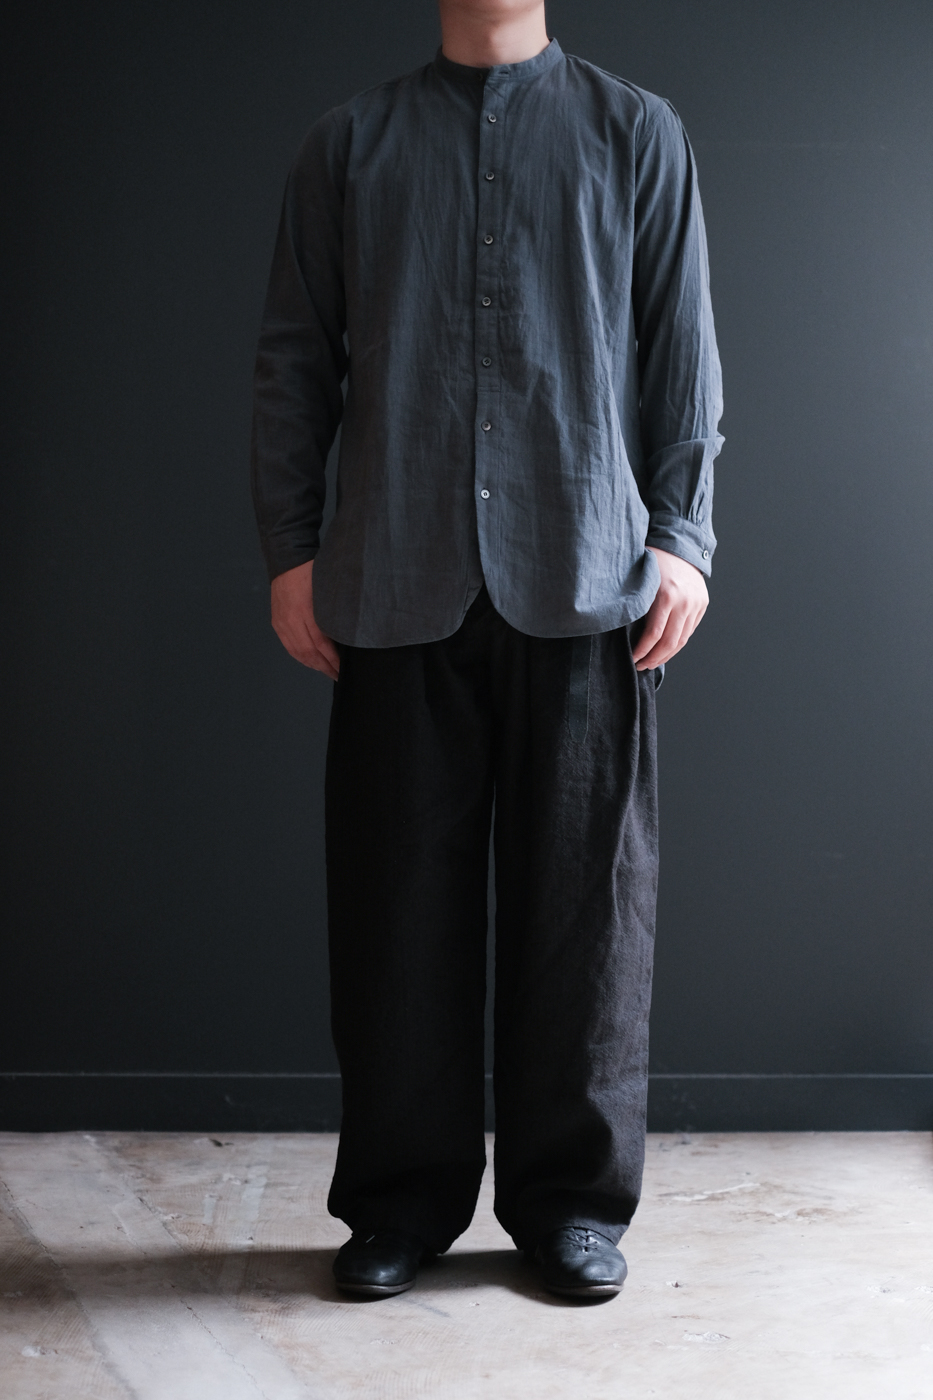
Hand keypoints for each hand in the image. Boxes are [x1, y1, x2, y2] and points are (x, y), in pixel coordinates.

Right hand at [270, 559, 339, 679]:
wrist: (287, 560)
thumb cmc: (312, 571)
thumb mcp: (328, 590)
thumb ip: (334, 613)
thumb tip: (347, 635)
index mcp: (305, 611)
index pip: (321, 644)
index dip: (332, 659)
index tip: (343, 668)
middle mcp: (291, 620)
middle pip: (308, 653)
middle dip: (325, 667)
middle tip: (338, 676)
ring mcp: (281, 623)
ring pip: (297, 652)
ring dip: (313, 665)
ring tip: (327, 672)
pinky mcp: (276, 623)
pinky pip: (289, 647)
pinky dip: (301, 657)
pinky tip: (311, 662)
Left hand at [631, 546, 708, 670]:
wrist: (679, 545)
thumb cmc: (652, 561)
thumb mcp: (640, 580)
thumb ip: (636, 604)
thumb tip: (623, 633)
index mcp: (666, 595)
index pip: (654, 635)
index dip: (642, 651)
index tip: (633, 658)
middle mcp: (684, 601)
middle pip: (670, 642)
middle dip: (654, 658)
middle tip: (641, 665)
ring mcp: (696, 603)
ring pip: (682, 639)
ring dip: (667, 655)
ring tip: (653, 661)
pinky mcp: (703, 604)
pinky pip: (689, 631)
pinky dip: (677, 642)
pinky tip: (665, 649)